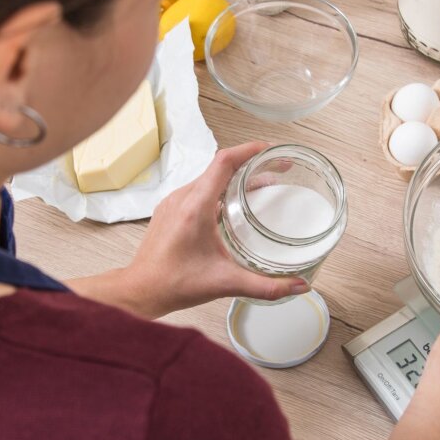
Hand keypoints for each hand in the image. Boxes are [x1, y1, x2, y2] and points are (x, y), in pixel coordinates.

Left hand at [116, 142, 308, 316]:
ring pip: (208, 178)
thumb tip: (298, 286)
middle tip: (274, 168)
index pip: (224, 162)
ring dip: (234, 176)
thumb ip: (266, 287)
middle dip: (249, 164)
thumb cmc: (174, 283)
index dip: (249, 150)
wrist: (141, 290)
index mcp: (196, 207)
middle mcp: (182, 198)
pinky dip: (219, 188)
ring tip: (259, 184)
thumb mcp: (226, 283)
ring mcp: (174, 203)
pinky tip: (232, 204)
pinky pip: (197, 189)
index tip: (270, 150)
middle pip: (219, 167)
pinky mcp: (170, 210)